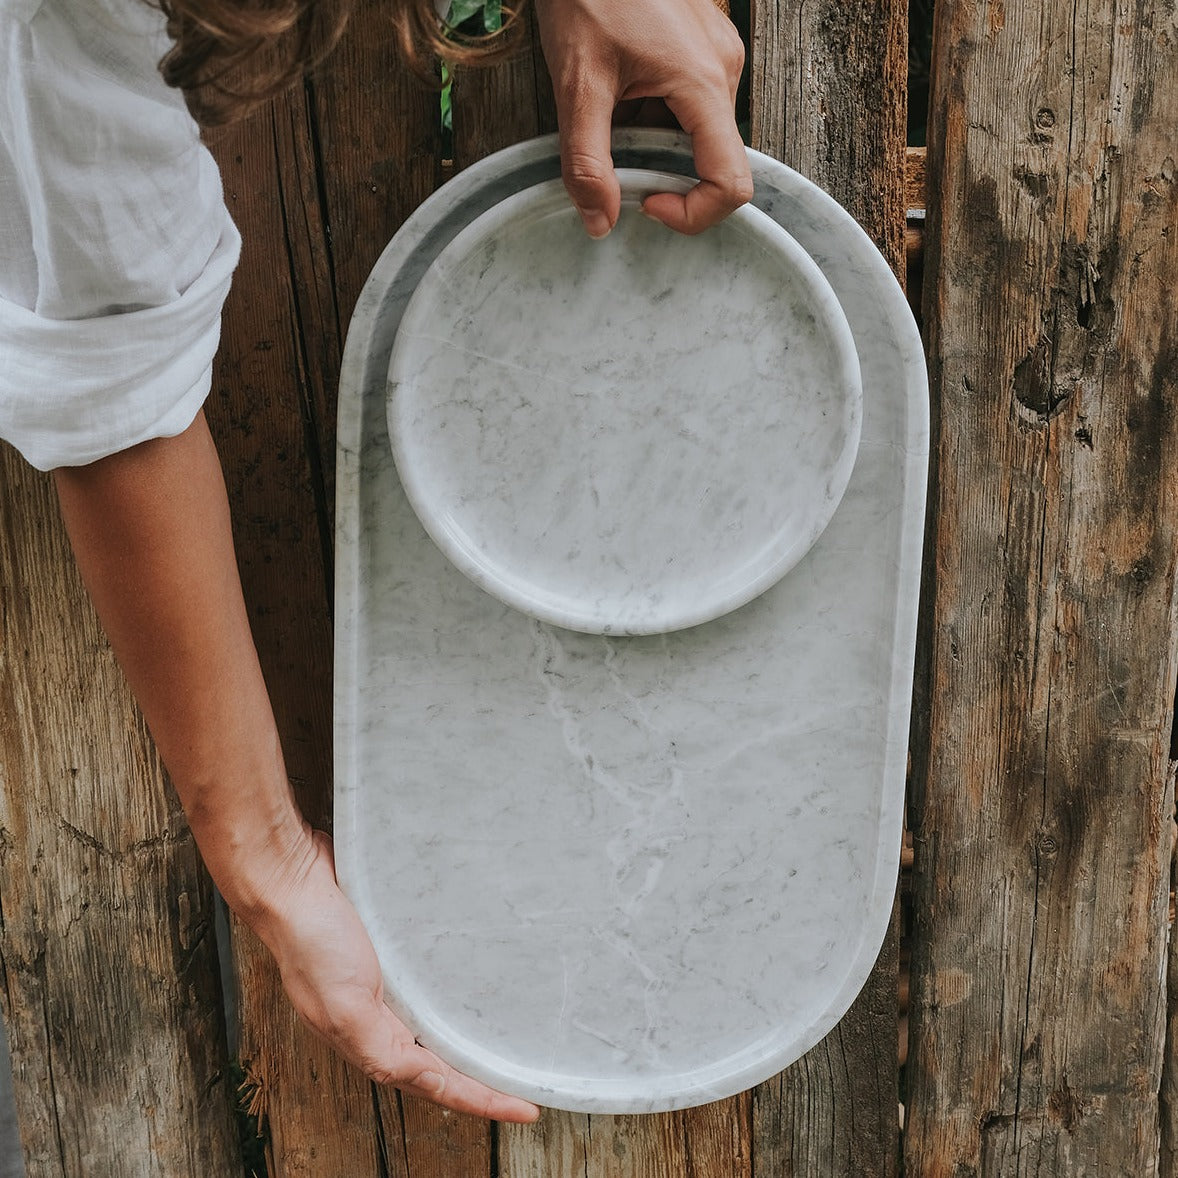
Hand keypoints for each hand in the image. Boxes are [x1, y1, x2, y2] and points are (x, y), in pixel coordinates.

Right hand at [254, 830, 540, 1121]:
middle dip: (484, 1077)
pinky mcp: (396, 949)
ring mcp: (390, 983)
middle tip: (527, 1084)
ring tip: (513, 1045)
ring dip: (475, 1035)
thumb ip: (380, 1050)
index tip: (526, 1111)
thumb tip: (425, 1082)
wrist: (291, 877)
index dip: (482, 1098)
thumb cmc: (309, 941)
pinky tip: (481, 983)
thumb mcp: (343, 1007)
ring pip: (442, 1021)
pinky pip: (436, 978)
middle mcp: (382, 1017)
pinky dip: (461, 989)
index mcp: (370, 1039)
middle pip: (445, 1059)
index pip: (437, 1081)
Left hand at [535, 0, 752, 235]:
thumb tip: (600, 222)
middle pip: (710, 161)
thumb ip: (587, 162)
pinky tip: (618, 91)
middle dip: (661, 172)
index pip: (731, 183)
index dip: (693, 212)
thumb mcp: (578, 83)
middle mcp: (722, 71)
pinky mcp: (701, 49)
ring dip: (651, 143)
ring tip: (609, 110)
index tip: (646, 202)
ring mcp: (716, 57)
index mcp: (703, 82)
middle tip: (613, 155)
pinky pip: (687, 106)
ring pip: (695, 135)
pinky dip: (651, 117)